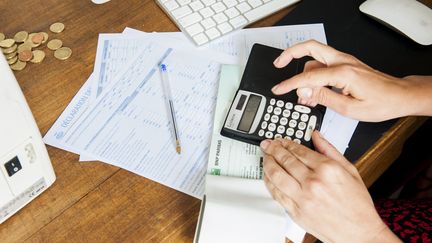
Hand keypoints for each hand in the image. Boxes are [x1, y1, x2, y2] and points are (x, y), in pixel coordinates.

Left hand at [261, 132, 400, 242]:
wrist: (359, 232)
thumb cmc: (357, 204)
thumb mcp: (349, 170)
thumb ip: (330, 150)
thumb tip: (316, 135)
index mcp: (327, 169)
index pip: (299, 150)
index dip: (286, 143)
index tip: (281, 141)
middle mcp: (313, 182)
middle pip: (285, 160)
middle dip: (273, 149)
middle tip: (268, 145)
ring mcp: (303, 198)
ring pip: (276, 175)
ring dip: (267, 163)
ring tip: (265, 157)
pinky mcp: (296, 212)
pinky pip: (276, 193)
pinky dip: (269, 182)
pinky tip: (268, 176)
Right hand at [271, 40, 431, 121]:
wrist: (399, 96)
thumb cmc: (380, 103)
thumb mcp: (349, 108)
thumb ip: (323, 98)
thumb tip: (303, 92)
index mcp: (343, 72)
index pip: (309, 76)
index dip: (290, 84)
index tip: (278, 89)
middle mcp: (343, 62)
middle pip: (310, 47)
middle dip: (290, 53)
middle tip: (277, 64)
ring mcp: (345, 61)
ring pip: (315, 56)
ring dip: (302, 68)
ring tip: (298, 90)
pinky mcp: (346, 64)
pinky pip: (323, 63)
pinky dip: (312, 71)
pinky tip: (311, 87)